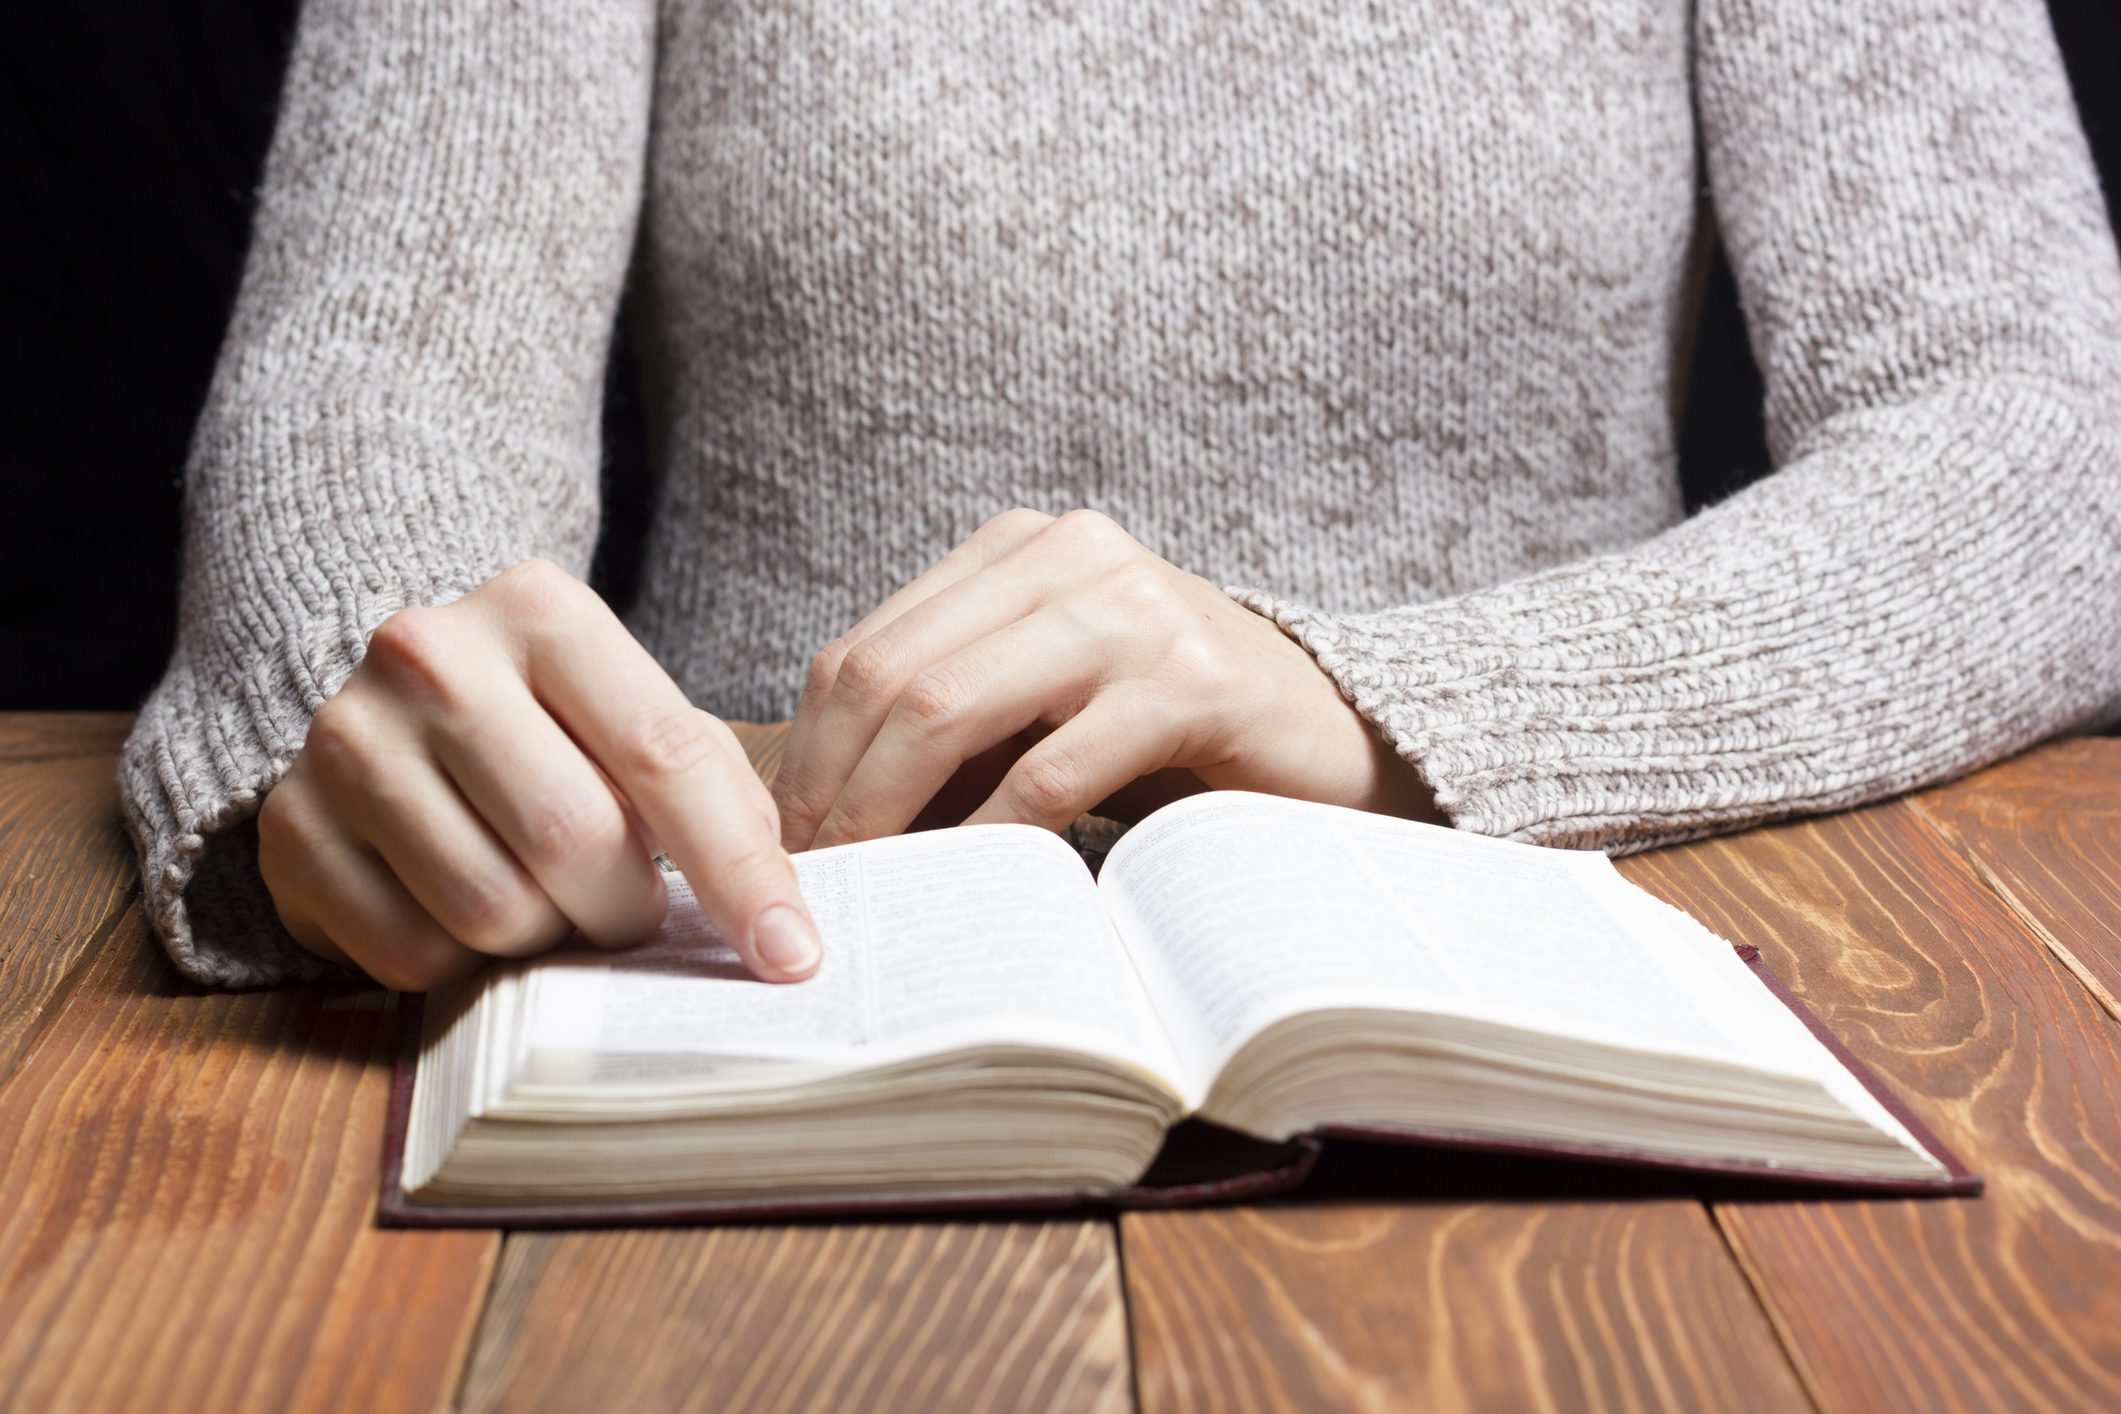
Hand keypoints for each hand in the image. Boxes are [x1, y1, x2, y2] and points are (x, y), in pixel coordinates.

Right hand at [257, 559, 822, 989]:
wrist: (385, 714)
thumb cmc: (545, 726)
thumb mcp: (631, 718)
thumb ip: (712, 790)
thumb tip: (782, 919)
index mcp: (541, 610)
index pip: (665, 755)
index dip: (741, 872)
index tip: (793, 955)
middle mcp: (431, 655)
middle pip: (574, 842)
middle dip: (626, 910)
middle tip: (628, 913)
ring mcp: (347, 740)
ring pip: (493, 910)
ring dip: (545, 937)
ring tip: (542, 900)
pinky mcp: (291, 829)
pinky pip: (414, 953)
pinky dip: (463, 963)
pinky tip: (463, 911)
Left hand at [773, 509, 1438, 851]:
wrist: (1330, 738)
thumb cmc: (1170, 734)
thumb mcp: (1048, 700)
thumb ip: (956, 715)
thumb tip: (821, 805)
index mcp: (1021, 546)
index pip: (870, 648)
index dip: (810, 752)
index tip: (785, 840)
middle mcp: (1071, 554)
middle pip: (895, 677)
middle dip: (835, 790)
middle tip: (812, 878)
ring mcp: (1134, 609)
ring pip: (952, 710)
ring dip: (890, 815)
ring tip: (870, 884)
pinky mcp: (1191, 680)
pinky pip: (1049, 771)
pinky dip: (989, 837)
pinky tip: (969, 884)